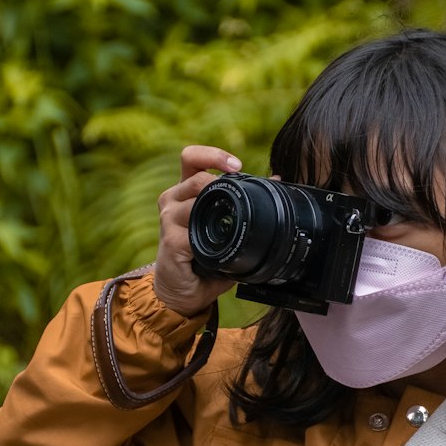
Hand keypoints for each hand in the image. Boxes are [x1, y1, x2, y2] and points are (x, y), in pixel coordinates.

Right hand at [153, 145, 242, 316]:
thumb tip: (276, 180)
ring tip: (227, 229)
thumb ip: (244, 204)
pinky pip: (194, 230)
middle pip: (197, 177)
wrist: (182, 291)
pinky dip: (210, 238)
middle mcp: (173, 199)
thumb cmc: (203, 258)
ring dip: (217, 211)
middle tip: (242, 198)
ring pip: (195, 198)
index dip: (213, 155)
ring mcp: (168, 218)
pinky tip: (214, 249)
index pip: (192, 157)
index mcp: (185, 191)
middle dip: (222, 185)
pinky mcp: (170, 239)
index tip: (237, 166)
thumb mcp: (226, 228)